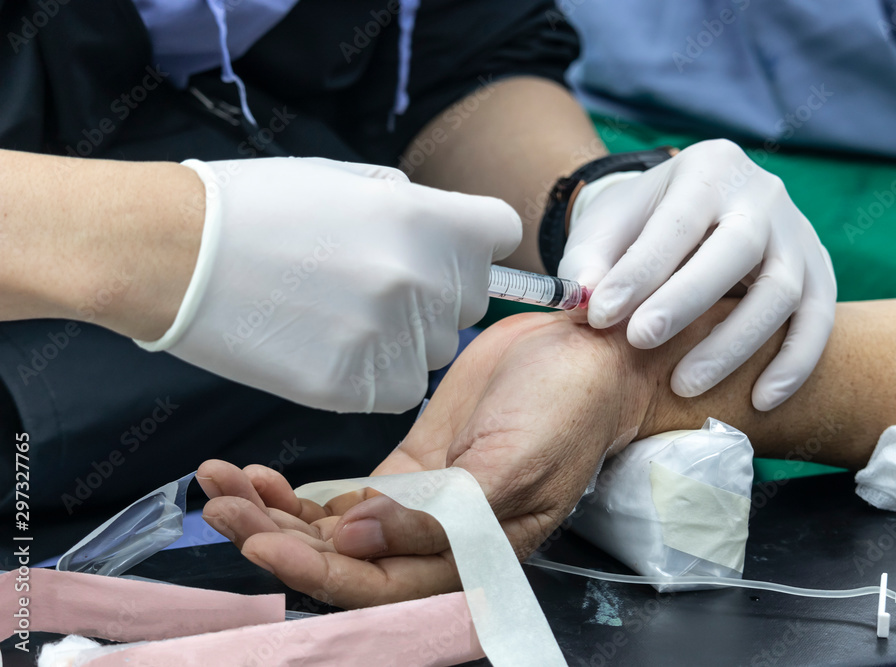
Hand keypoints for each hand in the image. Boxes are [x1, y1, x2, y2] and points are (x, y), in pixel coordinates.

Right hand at [136, 157, 521, 412]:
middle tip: (376, 283)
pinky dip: (375, 375)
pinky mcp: (355, 386)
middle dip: (437, 292)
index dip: (477, 240)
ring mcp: (390, 337)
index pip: (501, 232)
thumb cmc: (256, 207)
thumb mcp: (349, 183)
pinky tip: (330, 347)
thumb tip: (451, 238)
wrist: (176, 253)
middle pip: (472, 299)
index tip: (454, 249)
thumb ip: (415, 212)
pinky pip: (398, 389)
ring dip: (405, 339)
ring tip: (341, 315)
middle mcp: (421, 279)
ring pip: (434, 351)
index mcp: (426, 218)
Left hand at [197, 312, 651, 607]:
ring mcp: (417, 506)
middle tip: (218, 504)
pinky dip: (296, 492)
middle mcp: (437, 543)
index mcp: (469, 556)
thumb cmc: (568, 409)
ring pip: (331, 532)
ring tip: (219, 484)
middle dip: (274, 539)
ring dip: (273, 515)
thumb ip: (440, 513)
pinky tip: (258, 477)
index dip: (314, 570)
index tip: (259, 538)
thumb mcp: (511, 463)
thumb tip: (358, 540)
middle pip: (341, 562)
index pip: (377, 584)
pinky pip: (342, 497)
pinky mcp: (409, 470)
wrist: (585, 352)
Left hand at [558, 139, 835, 410]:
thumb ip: (589, 261)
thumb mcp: (606, 227)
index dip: (639, 271)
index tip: (600, 315)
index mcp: (708, 169)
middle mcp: (763, 194)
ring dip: (733, 345)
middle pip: (738, 249)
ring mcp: (798, 234)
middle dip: (686, 300)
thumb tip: (586, 300)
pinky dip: (794, 364)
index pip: (676, 221)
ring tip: (683, 385)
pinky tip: (760, 401)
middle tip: (639, 342)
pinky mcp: (819, 272)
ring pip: (783, 291)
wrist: (688, 213)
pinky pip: (819, 321)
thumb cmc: (640, 224)